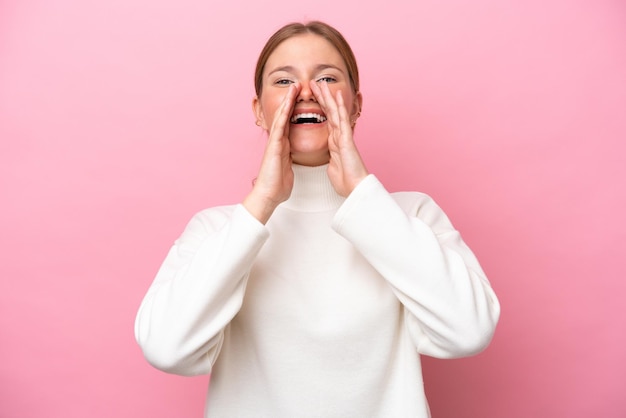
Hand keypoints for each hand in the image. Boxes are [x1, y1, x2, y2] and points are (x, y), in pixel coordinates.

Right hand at [243, 84, 298, 223]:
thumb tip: (290, 159)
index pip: (290, 123)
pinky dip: (283, 115)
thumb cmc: (277, 185)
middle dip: (291, 100)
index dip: (294, 109)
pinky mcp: (274, 147)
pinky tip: (287, 105)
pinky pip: (279, 128)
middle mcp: (278, 141)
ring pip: (281, 117)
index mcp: (283, 145)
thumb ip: (288, 160)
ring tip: (294, 88)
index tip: (301, 97)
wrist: (269, 195)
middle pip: (285, 115)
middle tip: (297, 85)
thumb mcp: (287, 168)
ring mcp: (274, 142)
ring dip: (287, 101)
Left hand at [311, 80, 367, 196]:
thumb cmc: (346, 180)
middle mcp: (339, 135)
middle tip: (315, 83)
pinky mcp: (347, 139)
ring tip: (322, 83)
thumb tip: (332, 159)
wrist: (355, 188)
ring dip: (329, 96)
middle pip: (329, 112)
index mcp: (334, 141)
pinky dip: (340, 107)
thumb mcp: (334, 167)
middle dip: (322, 97)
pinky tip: (337, 95)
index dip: (319, 107)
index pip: (326, 119)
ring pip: (335, 112)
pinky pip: (342, 120)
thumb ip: (333, 159)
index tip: (312, 96)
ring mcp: (344, 136)